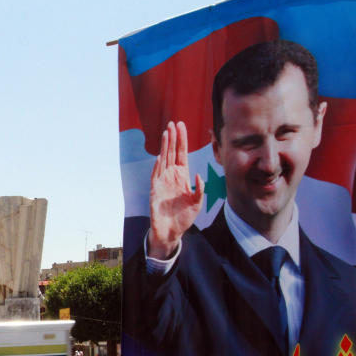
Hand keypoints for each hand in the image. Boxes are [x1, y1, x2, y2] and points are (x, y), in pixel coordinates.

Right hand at [148, 121, 203, 258]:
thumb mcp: (198, 203)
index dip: (182, 140)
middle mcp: (171, 177)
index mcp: (182, 177)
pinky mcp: (155, 192)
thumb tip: (197, 175)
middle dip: (173, 138)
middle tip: (173, 123)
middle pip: (172, 153)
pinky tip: (160, 157)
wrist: (171, 233)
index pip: (182, 154)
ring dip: (165, 147)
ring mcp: (162, 183)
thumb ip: (200, 189)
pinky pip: (156, 177)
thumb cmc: (184, 218)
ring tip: (166, 133)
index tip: (181, 126)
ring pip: (163, 160)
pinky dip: (158, 167)